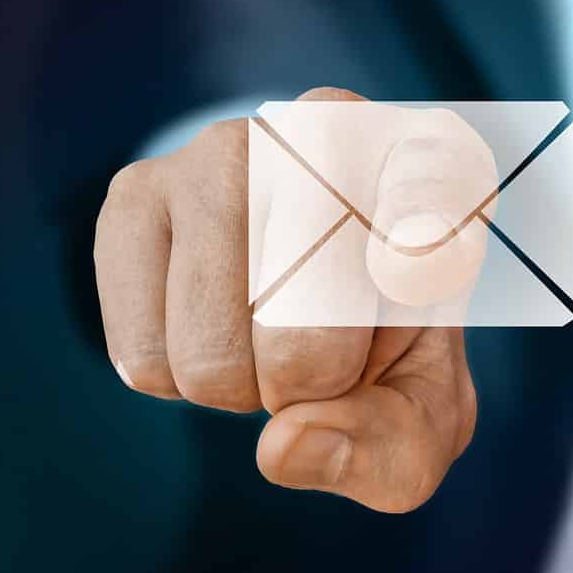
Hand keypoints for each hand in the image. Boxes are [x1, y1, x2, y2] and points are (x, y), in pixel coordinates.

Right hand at [93, 87, 497, 511]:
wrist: (303, 294)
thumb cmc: (379, 348)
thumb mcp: (422, 412)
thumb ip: (387, 445)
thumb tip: (283, 445)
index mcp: (434, 163)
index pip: (429, 187)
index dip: (419, 242)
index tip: (411, 275)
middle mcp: (329, 127)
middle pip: (306, 324)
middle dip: (314, 383)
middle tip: (326, 356)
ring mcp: (224, 147)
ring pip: (212, 354)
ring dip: (239, 388)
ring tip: (265, 335)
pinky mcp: (138, 191)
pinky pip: (143, 353)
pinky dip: (176, 379)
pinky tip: (212, 323)